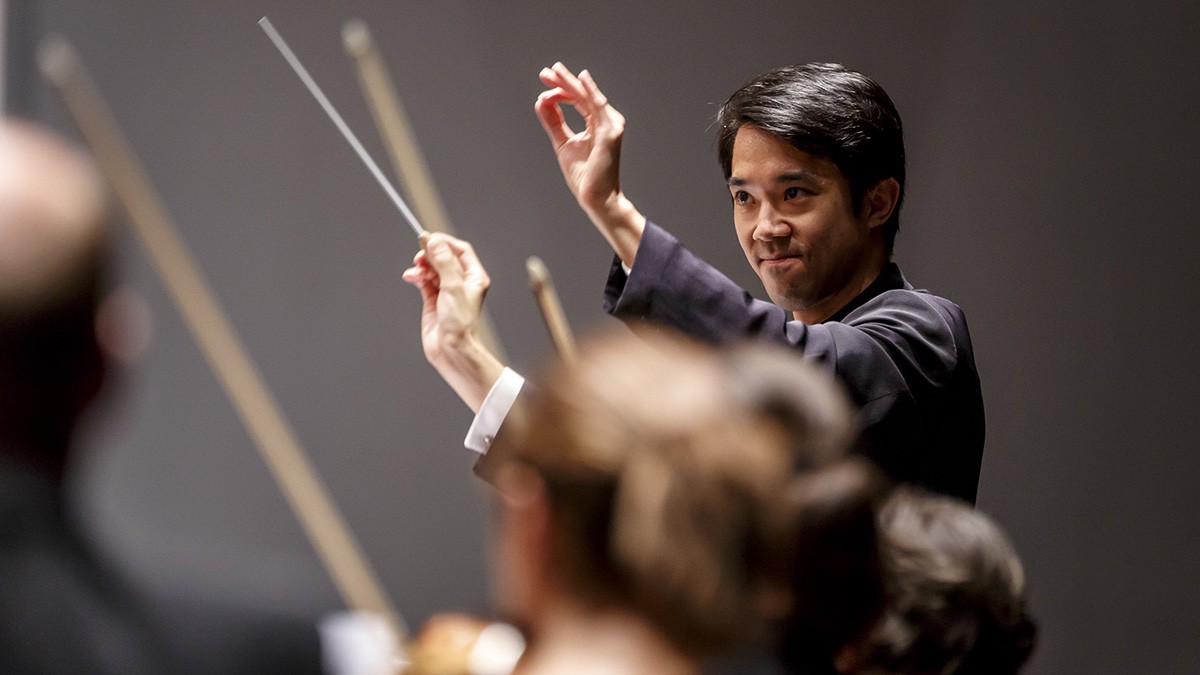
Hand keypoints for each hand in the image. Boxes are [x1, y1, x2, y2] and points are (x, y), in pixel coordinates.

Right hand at [402, 234, 504, 412]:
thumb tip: (435, 242)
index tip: (430, 239)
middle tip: (420, 254)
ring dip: (422, 267)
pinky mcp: (433, 301)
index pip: (461, 251)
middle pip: (444, 258)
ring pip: (432, 269)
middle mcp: (461, 283)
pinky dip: (417, 276)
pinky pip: (424, 282)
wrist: (452, 350)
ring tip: (415, 270)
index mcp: (474, 277)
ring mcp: (447, 292)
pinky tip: (411, 276)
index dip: (445, 242)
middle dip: (430, 254)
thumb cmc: (461, 324)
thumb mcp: (453, 287)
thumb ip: (443, 262)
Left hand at [535, 63, 644, 265]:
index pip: (578, 100)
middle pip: (583, 95)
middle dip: (563, 81)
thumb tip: (541, 100)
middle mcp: (606, 121)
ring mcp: (611, 125)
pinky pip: (598, 106)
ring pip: (588, 97)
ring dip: (570, 83)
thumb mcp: (563, 143)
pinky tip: (580, 78)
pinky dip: (590, 91)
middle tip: (545, 71)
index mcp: (597, 124)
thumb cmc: (584, 175)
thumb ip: (553, 121)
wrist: (596, 198)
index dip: (561, 89)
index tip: (543, 83)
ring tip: (555, 71)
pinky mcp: (611, 132)